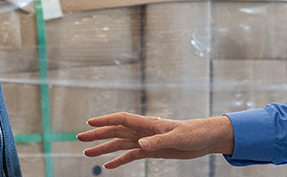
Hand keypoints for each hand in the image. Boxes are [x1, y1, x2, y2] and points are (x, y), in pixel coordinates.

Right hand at [76, 112, 234, 168]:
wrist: (205, 139)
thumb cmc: (194, 133)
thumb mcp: (177, 137)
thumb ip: (158, 141)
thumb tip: (140, 144)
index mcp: (148, 124)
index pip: (122, 120)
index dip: (105, 120)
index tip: (90, 122)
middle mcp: (144, 131)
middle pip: (115, 132)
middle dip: (97, 134)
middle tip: (80, 138)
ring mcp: (146, 141)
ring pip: (120, 145)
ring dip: (104, 148)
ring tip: (87, 153)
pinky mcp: (152, 152)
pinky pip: (131, 156)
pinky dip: (119, 160)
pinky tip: (108, 166)